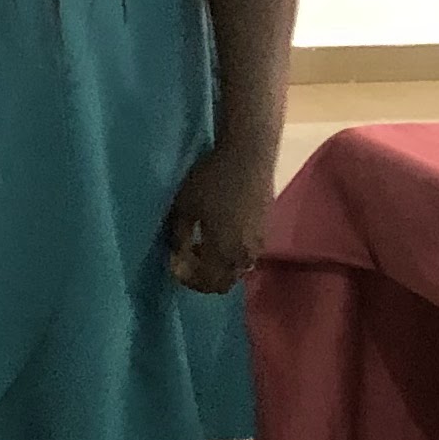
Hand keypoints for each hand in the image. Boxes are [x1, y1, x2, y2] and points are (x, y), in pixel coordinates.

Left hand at [166, 141, 277, 295]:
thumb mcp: (185, 208)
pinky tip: (218, 236)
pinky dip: (230, 255)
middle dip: (203, 278)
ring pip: (237, 270)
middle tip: (186, 262)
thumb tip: (177, 256)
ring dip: (218, 267)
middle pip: (224, 282)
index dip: (188, 280)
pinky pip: (246, 256)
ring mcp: (259, 244)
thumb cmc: (211, 180)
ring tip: (200, 247)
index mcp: (223, 252)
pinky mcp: (265, 231)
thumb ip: (180, 237)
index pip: (207, 283)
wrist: (248, 156)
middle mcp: (245, 255)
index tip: (174, 264)